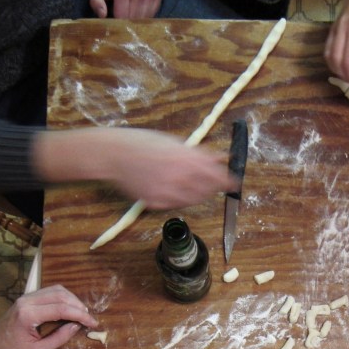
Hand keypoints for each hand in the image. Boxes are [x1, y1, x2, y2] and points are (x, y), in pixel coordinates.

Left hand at [0, 285, 98, 348]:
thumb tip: (76, 326)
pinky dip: (64, 298)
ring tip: (82, 314)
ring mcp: (27, 296)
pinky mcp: (28, 297)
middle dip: (79, 306)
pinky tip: (71, 308)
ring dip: (73, 300)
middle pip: (61, 295)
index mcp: (29, 315)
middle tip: (89, 319)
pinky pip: (51, 291)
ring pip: (57, 290)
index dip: (80, 315)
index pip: (61, 309)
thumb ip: (58, 338)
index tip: (93, 323)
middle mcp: (28, 301)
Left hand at [90, 0, 163, 18]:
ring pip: (146, 16)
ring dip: (138, 18)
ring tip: (131, 9)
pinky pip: (154, 11)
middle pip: (135, 17)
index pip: (123, 16)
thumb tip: (103, 15)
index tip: (114, 16)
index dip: (117, 20)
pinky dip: (147, 13)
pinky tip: (139, 6)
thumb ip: (95, 1)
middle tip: (123, 14)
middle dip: (128, 20)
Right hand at [103, 128, 234, 207]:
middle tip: (217, 185)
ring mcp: (167, 192)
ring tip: (196, 187)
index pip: (215, 174)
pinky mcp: (156, 202)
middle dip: (214, 188)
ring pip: (193, 201)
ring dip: (199, 195)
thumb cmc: (142, 143)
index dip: (227, 180)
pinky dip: (181, 200)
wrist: (114, 154)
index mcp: (185, 159)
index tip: (235, 183)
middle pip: (207, 190)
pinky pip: (176, 206)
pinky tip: (177, 191)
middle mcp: (179, 177)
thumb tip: (219, 157)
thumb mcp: (174, 142)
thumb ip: (198, 153)